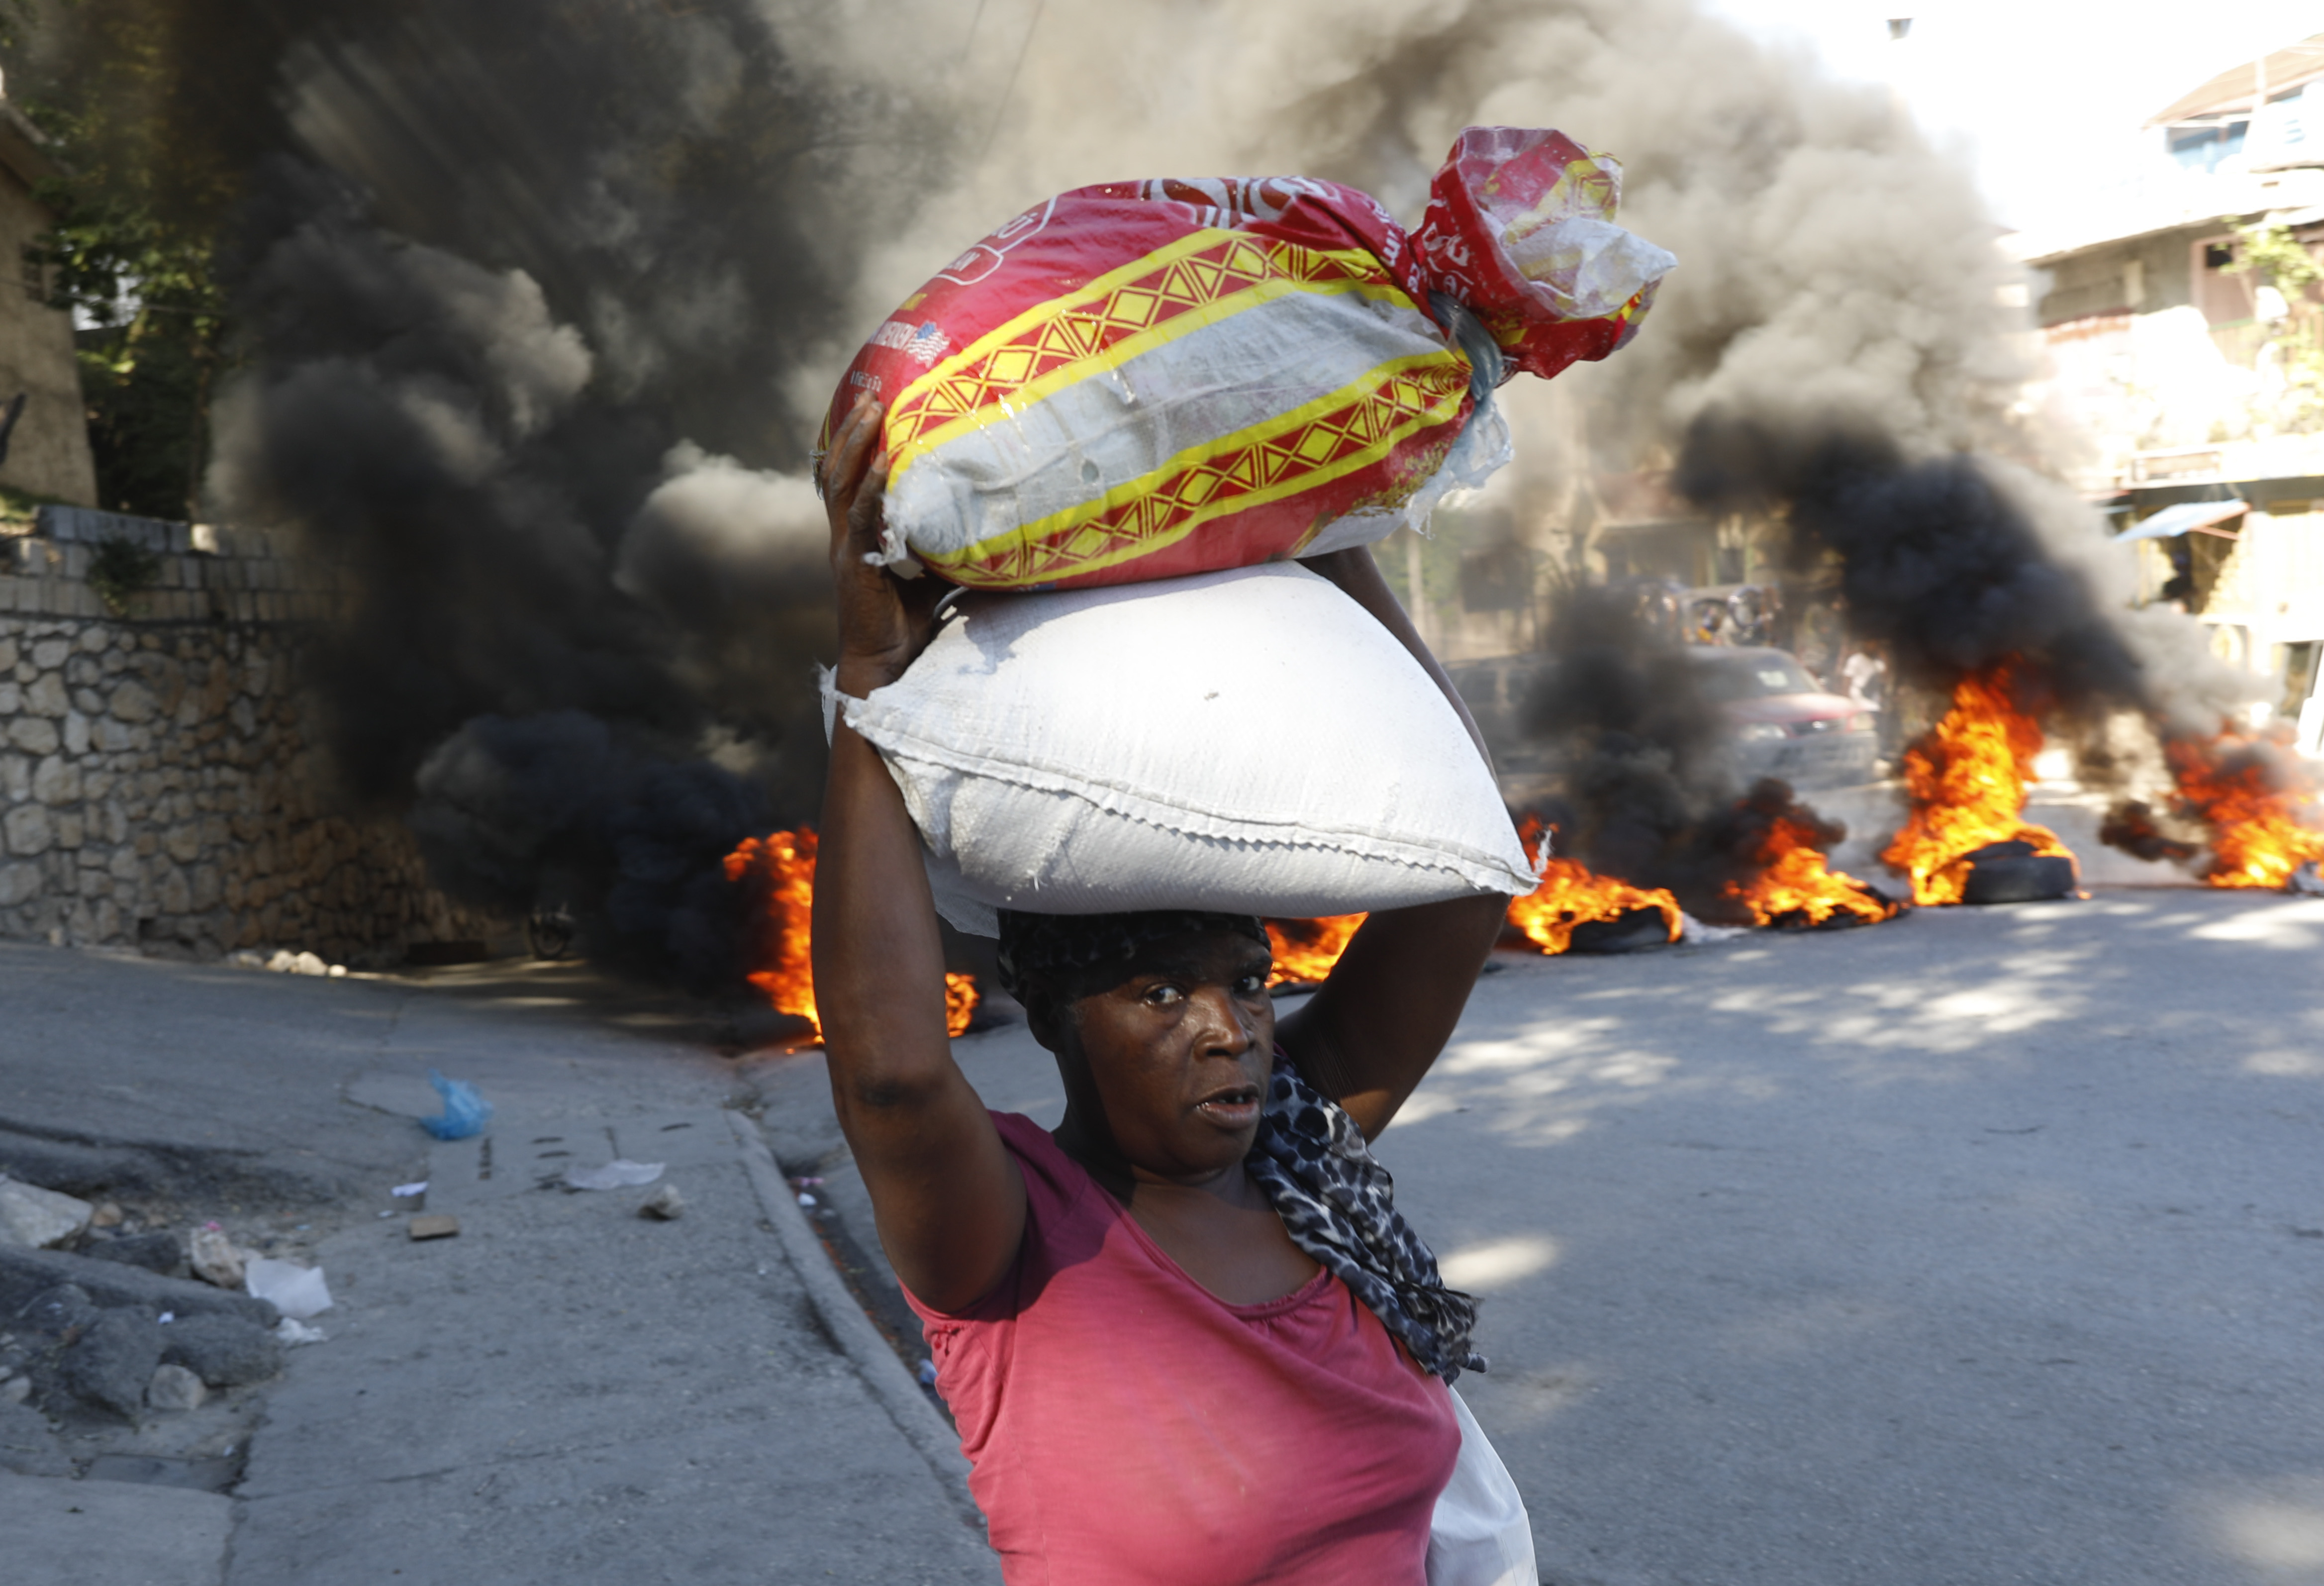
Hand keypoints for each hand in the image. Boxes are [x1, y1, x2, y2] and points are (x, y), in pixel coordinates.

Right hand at [822, 395, 946, 692]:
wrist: (886, 665)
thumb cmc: (906, 627)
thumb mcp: (932, 580)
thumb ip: (945, 556)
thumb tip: (985, 539)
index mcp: (857, 537)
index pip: (849, 481)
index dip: (855, 446)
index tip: (870, 410)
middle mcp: (845, 536)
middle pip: (840, 470)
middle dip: (853, 430)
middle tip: (872, 393)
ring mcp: (846, 547)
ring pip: (842, 483)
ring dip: (855, 443)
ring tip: (872, 408)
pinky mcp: (854, 562)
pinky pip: (860, 514)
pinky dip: (870, 485)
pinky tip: (880, 459)